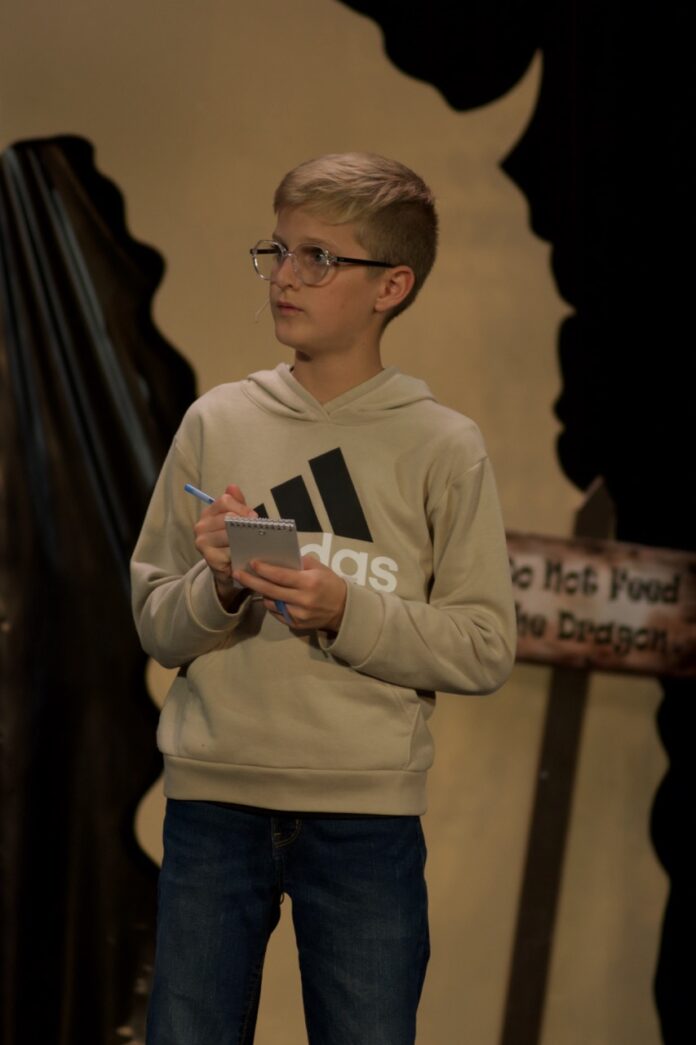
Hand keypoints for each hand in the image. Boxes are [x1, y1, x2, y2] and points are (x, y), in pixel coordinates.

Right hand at [193, 484, 256, 606]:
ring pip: (229, 534)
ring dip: (245, 538)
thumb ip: (237, 503)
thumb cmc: (234, 540)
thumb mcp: (236, 519)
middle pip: (227, 517)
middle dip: (245, 523)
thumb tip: (232, 487)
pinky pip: (229, 551)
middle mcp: (201, 525)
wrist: (227, 567)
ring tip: (254, 541)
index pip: (225, 501)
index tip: (253, 516)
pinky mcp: (209, 557)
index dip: (242, 507)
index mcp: (208, 513)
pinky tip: (246, 553)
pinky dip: (241, 552)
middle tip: (256, 530)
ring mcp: (203, 541)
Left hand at [234, 556, 346, 632]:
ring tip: (260, 585)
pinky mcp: (295, 625)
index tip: (252, 563)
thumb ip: (299, 563)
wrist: (342, 609)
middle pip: (270, 590)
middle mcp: (302, 600)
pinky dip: (272, 604)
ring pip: (271, 603)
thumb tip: (278, 559)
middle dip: (252, 581)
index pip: (281, 576)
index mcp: (308, 583)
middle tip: (238, 574)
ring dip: (263, 593)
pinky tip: (273, 597)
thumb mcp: (319, 568)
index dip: (264, 570)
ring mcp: (298, 615)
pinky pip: (276, 613)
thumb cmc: (330, 584)